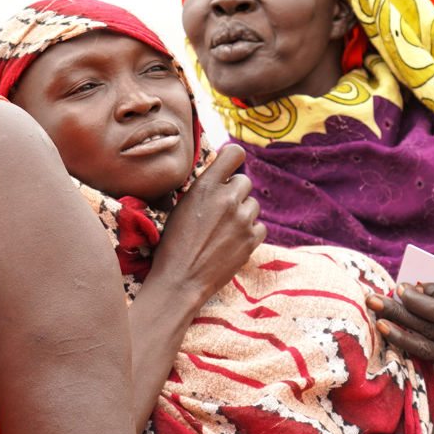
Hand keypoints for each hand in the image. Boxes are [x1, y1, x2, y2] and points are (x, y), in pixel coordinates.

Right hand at [146, 143, 264, 309]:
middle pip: (244, 181)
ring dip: (242, 212)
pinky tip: (232, 240)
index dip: (234, 158)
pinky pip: (260, 226)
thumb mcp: (181, 206)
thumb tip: (220, 178)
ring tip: (223, 228)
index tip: (230, 166)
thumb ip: (204, 190)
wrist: (181, 279)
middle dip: (235, 192)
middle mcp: (228, 199)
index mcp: (206, 186)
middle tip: (220, 209)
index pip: (234, 153)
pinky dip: (250, 231)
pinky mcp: (251, 240)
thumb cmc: (173, 243)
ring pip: (253, 204)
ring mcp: (242, 220)